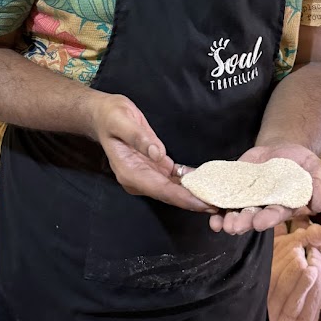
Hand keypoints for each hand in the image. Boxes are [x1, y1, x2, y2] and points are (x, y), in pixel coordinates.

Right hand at [88, 93, 214, 212]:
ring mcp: (146, 175)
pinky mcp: (153, 168)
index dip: (183, 197)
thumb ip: (139, 138)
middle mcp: (138, 179)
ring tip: (218, 199)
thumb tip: (158, 154)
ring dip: (194, 195)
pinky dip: (188, 183)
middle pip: (169, 195)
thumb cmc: (110, 116)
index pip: (161, 189)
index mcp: (130, 172)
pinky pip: (172, 179)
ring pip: (172, 190)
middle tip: (219, 206)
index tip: (203, 203)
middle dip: (193, 201)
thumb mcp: (122, 121)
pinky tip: (206, 184)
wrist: (102, 115)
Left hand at [208, 142, 320, 235]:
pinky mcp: (237, 185)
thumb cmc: (303, 165)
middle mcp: (264, 205)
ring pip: (236, 210)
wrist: (284, 149)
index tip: (258, 223)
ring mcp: (249, 196)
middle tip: (232, 226)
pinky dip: (216, 201)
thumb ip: (317, 187)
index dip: (266, 219)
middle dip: (242, 223)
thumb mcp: (316, 172)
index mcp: (283, 205)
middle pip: (251, 217)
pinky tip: (208, 205)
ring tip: (218, 223)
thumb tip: (318, 203)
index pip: (274, 215)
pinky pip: (225, 195)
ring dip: (227, 218)